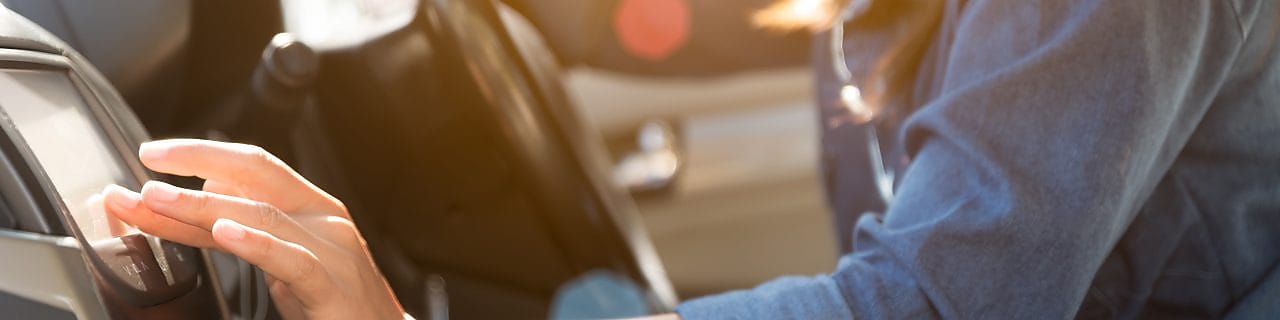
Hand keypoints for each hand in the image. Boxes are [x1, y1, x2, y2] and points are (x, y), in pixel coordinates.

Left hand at [102, 139, 406, 319]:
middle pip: (255, 176)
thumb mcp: (288, 254)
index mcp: (312, 207)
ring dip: (202, 207)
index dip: (201, 154)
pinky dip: (257, 244)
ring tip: (158, 201)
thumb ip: (249, 224)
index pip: (252, 166)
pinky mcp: (332, 289)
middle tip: (145, 166)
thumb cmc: (336, 300)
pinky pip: (292, 261)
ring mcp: (332, 251)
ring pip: (263, 216)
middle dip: (195, 164)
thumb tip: (210, 187)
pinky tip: (224, 234)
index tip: (152, 153)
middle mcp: (324, 219)